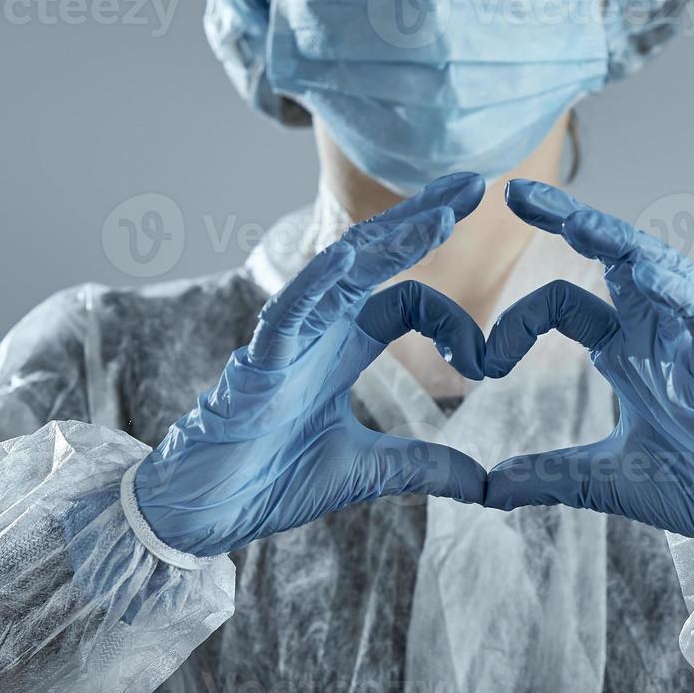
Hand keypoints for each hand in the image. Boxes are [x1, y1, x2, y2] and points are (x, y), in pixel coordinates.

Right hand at [133, 173, 489, 557]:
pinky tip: (346, 255)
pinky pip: (286, 314)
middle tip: (475, 182)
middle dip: (423, 219)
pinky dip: (314, 284)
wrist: (205, 510)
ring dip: (389, 241)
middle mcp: (320, 330)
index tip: (488, 364)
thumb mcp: (369, 471)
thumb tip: (485, 486)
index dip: (454, 322)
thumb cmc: (270, 479)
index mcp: (346, 346)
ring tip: (437, 214)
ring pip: (340, 272)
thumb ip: (425, 466)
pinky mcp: (257, 365)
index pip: (409, 299)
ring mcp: (288, 342)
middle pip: (376, 258)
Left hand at [481, 181, 693, 558]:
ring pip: (660, 271)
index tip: (479, 364)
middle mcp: (653, 334)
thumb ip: (547, 475)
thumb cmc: (693, 482)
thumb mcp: (601, 479)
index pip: (563, 303)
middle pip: (613, 258)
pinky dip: (679, 298)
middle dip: (570, 220)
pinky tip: (650, 277)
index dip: (515, 324)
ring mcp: (687, 348)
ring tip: (578, 221)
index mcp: (624, 349)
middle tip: (517, 191)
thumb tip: (489, 489)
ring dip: (621, 244)